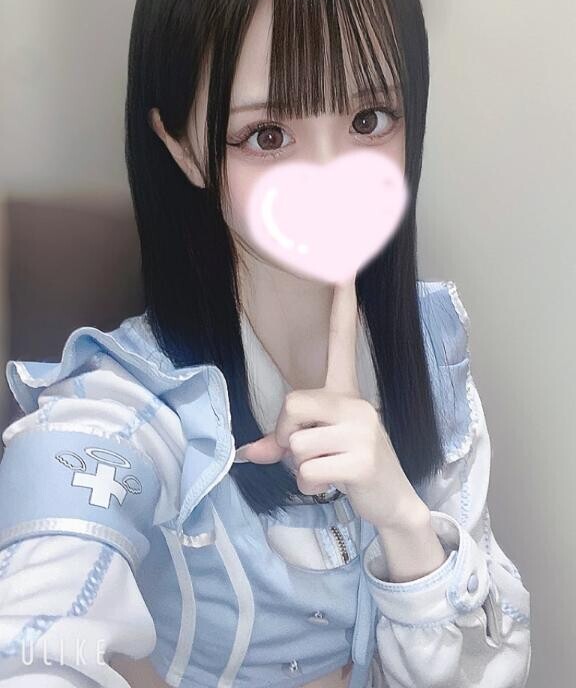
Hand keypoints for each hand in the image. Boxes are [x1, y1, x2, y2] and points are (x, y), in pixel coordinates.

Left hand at [236, 277, 426, 529]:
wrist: (392, 501)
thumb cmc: (351, 468)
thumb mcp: (319, 449)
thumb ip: (283, 444)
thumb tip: (247, 454)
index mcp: (347, 392)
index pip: (343, 340)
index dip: (342, 306)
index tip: (345, 268)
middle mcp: (356, 402)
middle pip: (291, 405)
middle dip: (287, 436)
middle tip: (306, 453)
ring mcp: (363, 428)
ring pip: (297, 446)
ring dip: (301, 467)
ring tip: (327, 470)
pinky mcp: (362, 458)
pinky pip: (308, 471)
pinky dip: (310, 486)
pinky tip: (333, 485)